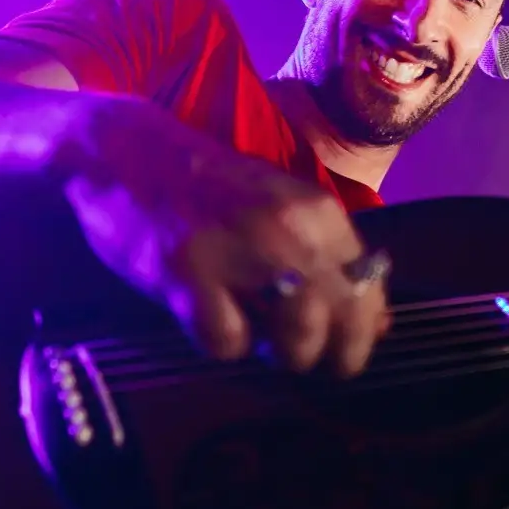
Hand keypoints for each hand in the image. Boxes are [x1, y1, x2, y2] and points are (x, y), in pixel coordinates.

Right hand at [60, 94, 388, 376]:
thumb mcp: (283, 208)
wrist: (129, 152)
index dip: (359, 333)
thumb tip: (379, 325)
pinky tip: (204, 314)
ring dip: (278, 354)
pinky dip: (219, 343)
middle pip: (346, 325)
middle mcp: (291, 229)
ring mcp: (241, 250)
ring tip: (252, 329)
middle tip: (294, 351)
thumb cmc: (209, 189)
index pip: (371, 292)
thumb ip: (329, 259)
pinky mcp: (190, 273)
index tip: (338, 344)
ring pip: (299, 341)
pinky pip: (229, 343)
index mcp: (320, 212)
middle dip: (327, 356)